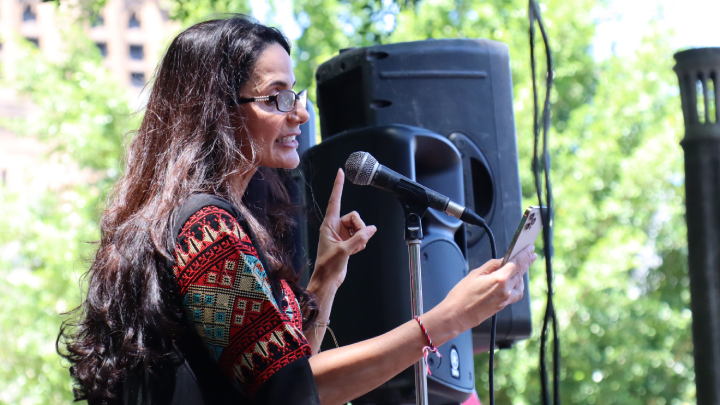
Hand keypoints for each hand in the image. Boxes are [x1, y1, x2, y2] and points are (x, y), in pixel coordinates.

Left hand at [314, 169, 376, 287]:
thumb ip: (359, 238)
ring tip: (354, 249)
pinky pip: (361, 235)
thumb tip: (371, 229)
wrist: (328, 279)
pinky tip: (355, 251)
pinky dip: (361, 243)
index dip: (338, 186)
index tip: (340, 173)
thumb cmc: (328, 266)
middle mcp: (335, 227)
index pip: (335, 200)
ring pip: (359, 226)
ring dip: (361, 237)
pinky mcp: (348, 242)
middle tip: (357, 241)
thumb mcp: (344, 250)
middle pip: (354, 217)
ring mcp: (342, 234)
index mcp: (329, 224)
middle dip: (360, 228)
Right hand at [429, 245, 536, 336]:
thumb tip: (502, 260)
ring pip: (520, 284)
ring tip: (520, 267)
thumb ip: (492, 265)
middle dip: (526, 262)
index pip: (517, 263)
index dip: (525, 254)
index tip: (530, 248)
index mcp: (499, 280)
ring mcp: (505, 300)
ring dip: (521, 275)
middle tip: (531, 254)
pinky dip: (517, 286)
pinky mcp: (502, 306)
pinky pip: (515, 294)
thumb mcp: (475, 273)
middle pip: (520, 273)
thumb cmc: (462, 295)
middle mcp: (506, 291)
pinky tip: (513, 282)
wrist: (457, 315)